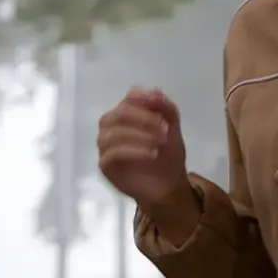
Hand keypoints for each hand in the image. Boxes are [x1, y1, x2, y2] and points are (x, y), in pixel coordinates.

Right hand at [97, 88, 193, 226]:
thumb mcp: (173, 128)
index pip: (129, 98)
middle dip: (145, 119)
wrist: (168, 186)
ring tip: (160, 144)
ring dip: (141, 135)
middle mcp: (111, 125)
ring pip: (115, 132)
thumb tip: (156, 92)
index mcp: (127, 113)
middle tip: (165, 129)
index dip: (144, 98)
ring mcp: (106, 145)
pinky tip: (152, 154)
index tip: (160, 105)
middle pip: (120, 113)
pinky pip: (113, 153)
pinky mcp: (104, 164)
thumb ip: (166, 108)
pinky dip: (135, 151)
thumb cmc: (167, 155)